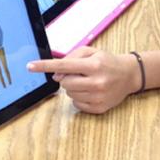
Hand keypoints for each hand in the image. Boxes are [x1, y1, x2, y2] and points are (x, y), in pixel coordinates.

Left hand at [27, 47, 141, 113]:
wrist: (129, 75)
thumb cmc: (107, 62)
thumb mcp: (92, 52)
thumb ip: (71, 58)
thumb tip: (56, 76)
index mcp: (94, 65)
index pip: (64, 66)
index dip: (45, 66)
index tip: (30, 66)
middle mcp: (97, 81)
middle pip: (65, 83)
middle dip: (68, 78)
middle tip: (80, 74)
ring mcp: (99, 96)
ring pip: (69, 94)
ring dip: (74, 88)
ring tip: (88, 82)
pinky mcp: (100, 107)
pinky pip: (77, 104)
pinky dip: (79, 98)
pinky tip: (90, 91)